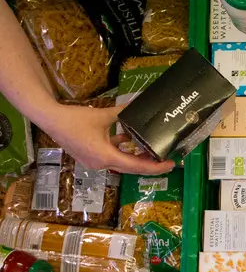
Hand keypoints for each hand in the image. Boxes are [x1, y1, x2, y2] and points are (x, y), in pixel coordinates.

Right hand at [39, 104, 174, 174]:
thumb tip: (138, 104)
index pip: (136, 166)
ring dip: (135, 157)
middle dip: (149, 164)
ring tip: (151, 150)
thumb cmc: (74, 118)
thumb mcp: (102, 115)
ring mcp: (95, 162)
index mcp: (106, 156)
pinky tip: (129, 140)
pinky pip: (111, 157)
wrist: (49, 119)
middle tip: (166, 159)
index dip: (155, 166)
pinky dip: (121, 151)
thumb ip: (122, 112)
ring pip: (121, 163)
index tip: (170, 164)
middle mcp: (102, 164)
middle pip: (131, 167)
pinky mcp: (90, 157)